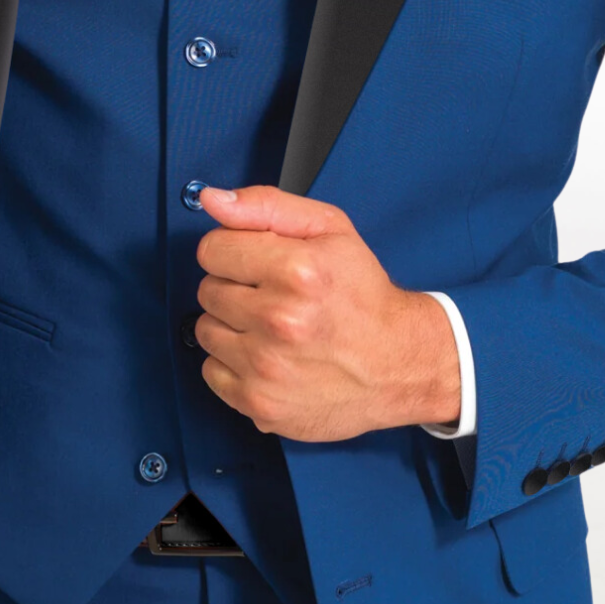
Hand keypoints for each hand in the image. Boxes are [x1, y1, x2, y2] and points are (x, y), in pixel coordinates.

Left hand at [193, 184, 460, 440]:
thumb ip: (265, 206)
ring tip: (271, 327)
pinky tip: (266, 356)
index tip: (258, 261)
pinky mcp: (260, 404)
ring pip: (206, 330)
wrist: (398, 364)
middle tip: (273, 295)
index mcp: (297, 270)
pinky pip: (211, 372)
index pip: (212, 250)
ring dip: (232, 326)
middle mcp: (279, 321)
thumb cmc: (363, 293)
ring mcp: (267, 368)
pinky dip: (233, 364)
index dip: (234, 251)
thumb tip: (212, 199)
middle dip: (236, 287)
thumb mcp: (329, 228)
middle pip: (208, 290)